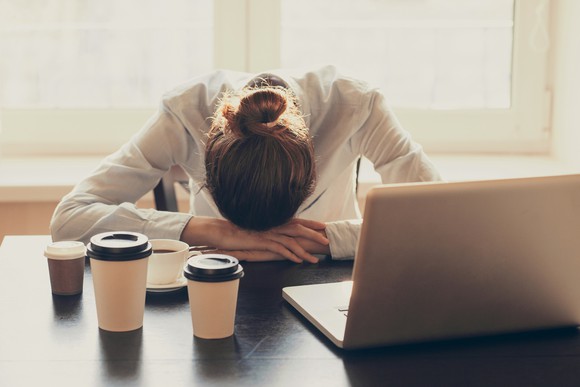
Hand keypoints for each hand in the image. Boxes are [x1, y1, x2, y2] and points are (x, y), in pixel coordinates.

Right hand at [180, 217, 328, 262]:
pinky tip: (298, 260)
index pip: (296, 221)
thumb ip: (267, 231)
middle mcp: (272, 225)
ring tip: (316, 258)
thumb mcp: (256, 231)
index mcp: (273, 221)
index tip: (323, 226)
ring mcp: (267, 233)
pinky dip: (290, 254)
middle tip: (327, 240)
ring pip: (291, 240)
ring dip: (305, 250)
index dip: (310, 223)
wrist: (221, 231)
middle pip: (298, 228)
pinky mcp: (261, 241)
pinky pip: (279, 248)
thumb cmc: (237, 232)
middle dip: (314, 234)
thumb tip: (277, 236)